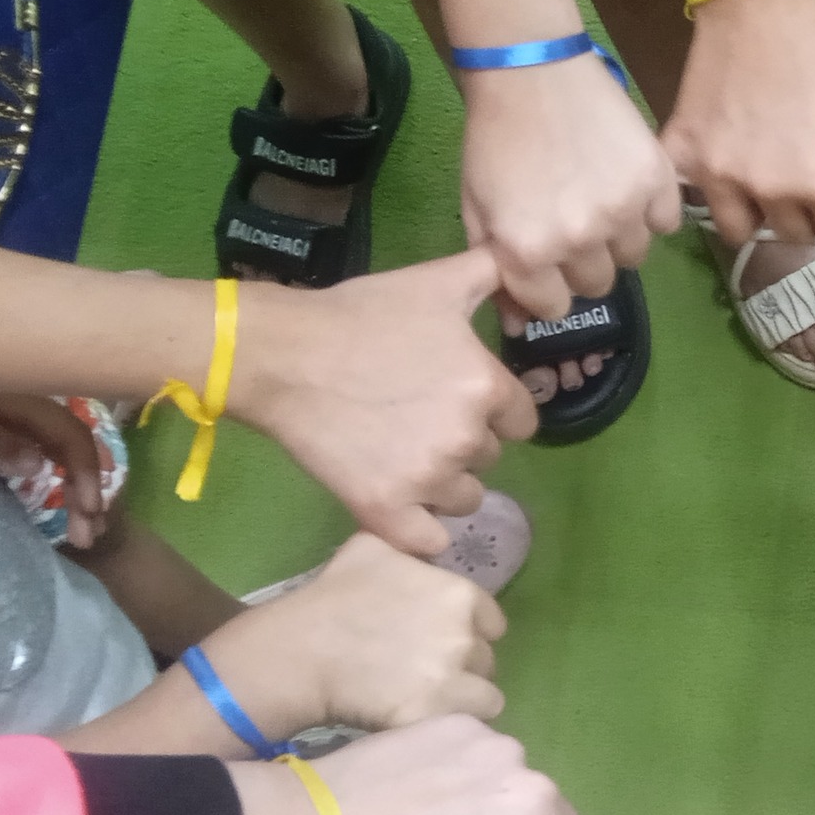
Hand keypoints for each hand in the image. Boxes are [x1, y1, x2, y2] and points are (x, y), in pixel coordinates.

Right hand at [200, 532, 505, 737]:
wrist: (301, 651)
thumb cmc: (331, 597)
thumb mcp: (369, 548)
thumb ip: (406, 550)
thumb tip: (415, 554)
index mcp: (458, 594)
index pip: (492, 621)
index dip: (470, 632)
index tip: (441, 642)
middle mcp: (464, 634)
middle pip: (485, 658)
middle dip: (463, 665)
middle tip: (425, 671)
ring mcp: (453, 675)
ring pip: (486, 692)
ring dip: (462, 696)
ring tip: (426, 697)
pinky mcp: (437, 711)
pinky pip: (471, 718)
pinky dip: (455, 719)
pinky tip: (427, 714)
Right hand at [230, 251, 537, 558]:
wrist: (282, 354)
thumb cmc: (360, 314)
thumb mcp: (436, 281)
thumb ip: (494, 272)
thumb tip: (532, 273)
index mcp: (487, 388)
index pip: (521, 420)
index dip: (493, 411)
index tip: (454, 398)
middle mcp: (467, 438)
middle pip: (488, 458)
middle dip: (463, 443)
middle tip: (416, 418)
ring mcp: (427, 479)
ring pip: (463, 500)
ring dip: (443, 486)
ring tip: (402, 455)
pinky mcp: (386, 510)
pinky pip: (430, 542)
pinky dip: (420, 530)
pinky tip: (401, 505)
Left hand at [458, 56, 684, 322]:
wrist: (530, 72)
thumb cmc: (494, 141)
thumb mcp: (478, 210)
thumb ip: (497, 271)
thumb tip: (522, 324)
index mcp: (528, 252)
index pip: (555, 308)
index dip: (548, 286)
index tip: (547, 260)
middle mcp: (579, 240)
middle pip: (597, 285)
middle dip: (583, 262)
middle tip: (573, 223)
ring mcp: (623, 210)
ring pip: (633, 257)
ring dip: (618, 237)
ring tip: (600, 200)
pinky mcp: (657, 180)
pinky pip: (666, 222)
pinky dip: (651, 211)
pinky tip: (627, 185)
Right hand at [667, 0, 814, 246]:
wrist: (764, 0)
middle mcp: (771, 192)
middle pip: (791, 233)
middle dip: (804, 212)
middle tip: (806, 174)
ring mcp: (720, 175)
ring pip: (739, 227)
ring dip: (755, 213)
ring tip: (765, 183)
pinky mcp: (686, 152)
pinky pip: (690, 192)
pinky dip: (704, 186)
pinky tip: (721, 167)